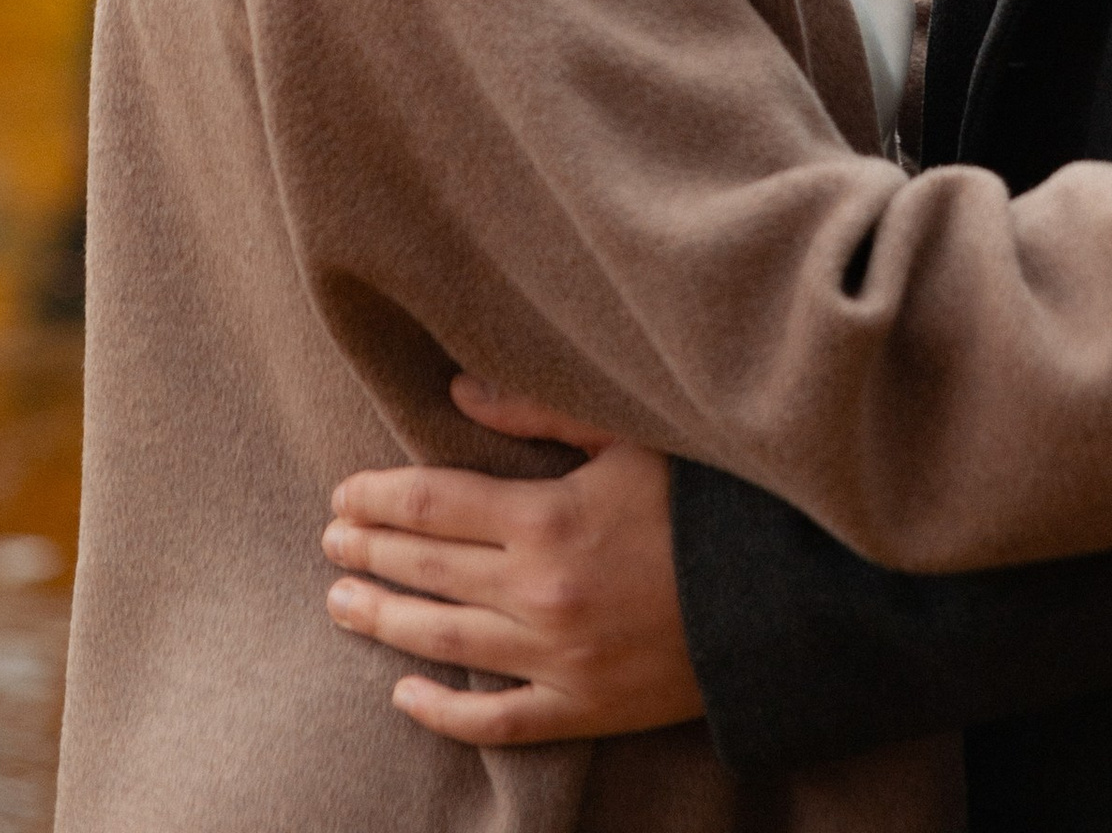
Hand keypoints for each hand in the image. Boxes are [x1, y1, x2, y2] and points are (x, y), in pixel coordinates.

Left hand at [323, 375, 701, 744]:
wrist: (782, 598)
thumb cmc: (707, 503)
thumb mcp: (630, 435)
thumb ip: (540, 410)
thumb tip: (457, 390)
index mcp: (548, 516)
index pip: (432, 504)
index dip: (378, 498)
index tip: (342, 494)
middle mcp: (540, 592)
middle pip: (426, 572)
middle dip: (369, 554)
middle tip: (329, 544)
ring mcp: (558, 659)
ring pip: (445, 643)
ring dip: (384, 621)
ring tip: (341, 604)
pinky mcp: (583, 709)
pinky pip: (497, 721)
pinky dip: (444, 712)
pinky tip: (406, 694)